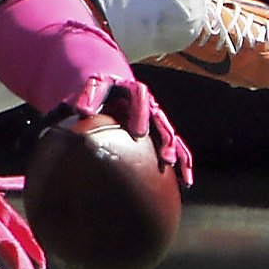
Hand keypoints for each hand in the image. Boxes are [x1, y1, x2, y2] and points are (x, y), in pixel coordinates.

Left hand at [52, 74, 194, 186]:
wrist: (111, 89)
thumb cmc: (100, 90)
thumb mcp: (93, 87)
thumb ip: (89, 97)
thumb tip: (83, 111)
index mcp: (134, 91)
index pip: (140, 99)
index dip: (140, 115)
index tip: (139, 132)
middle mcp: (150, 106)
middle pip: (161, 122)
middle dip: (165, 140)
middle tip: (165, 158)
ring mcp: (157, 120)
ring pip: (171, 137)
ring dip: (175, 153)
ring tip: (178, 170)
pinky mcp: (160, 133)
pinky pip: (176, 147)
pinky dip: (182, 163)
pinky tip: (185, 180)